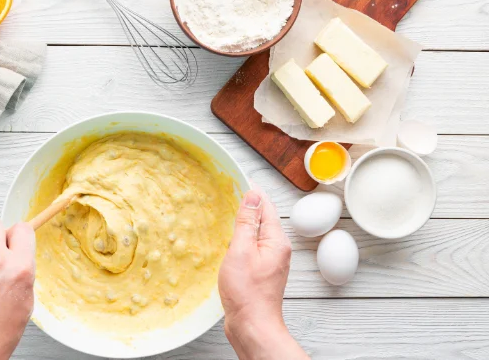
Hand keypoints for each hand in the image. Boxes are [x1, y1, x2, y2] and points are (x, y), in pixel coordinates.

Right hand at [219, 185, 307, 359]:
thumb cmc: (246, 292)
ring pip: (257, 234)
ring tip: (226, 212)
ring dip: (243, 223)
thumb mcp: (241, 250)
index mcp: (276, 240)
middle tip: (227, 192)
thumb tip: (252, 196)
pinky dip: (241, 240)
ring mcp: (270, 262)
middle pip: (263, 218)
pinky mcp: (261, 272)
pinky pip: (252, 248)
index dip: (251, 191)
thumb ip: (247, 222)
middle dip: (247, 205)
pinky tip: (228, 242)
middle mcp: (278, 249)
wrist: (252, 326)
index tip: (237, 179)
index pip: (265, 206)